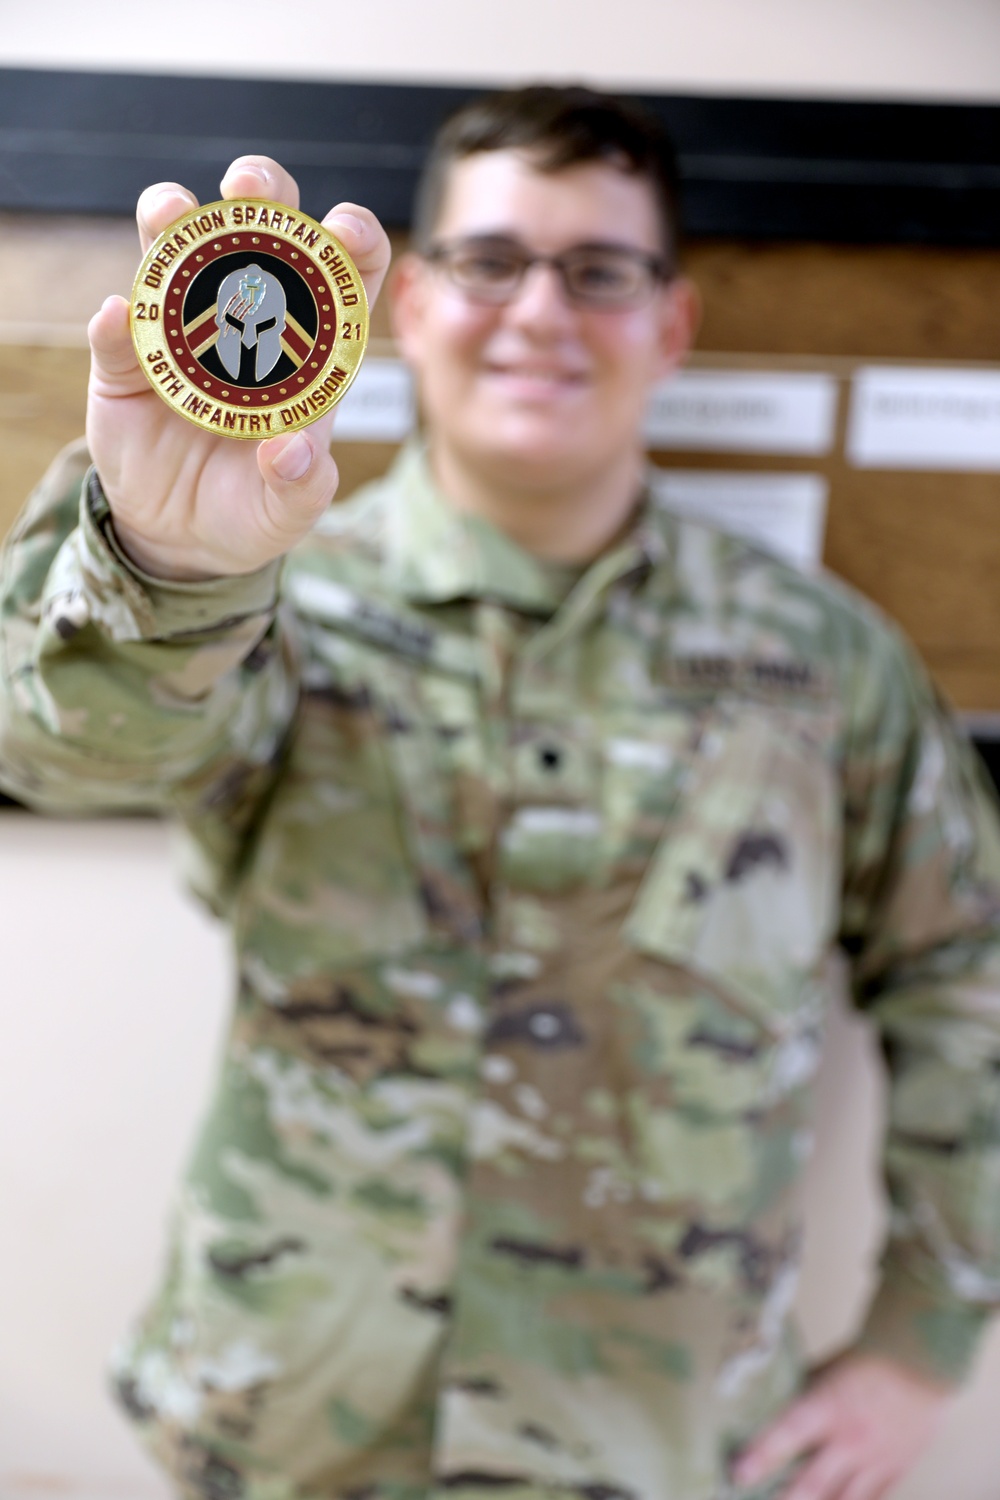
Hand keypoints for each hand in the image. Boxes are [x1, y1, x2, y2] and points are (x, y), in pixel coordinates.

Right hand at [86, 156, 390, 581]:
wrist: (182, 537)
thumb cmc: (252, 511)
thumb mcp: (287, 512)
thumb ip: (300, 486)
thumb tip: (290, 451)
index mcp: (308, 347)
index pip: (341, 271)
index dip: (351, 237)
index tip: (343, 229)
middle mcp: (245, 318)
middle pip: (259, 229)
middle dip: (260, 190)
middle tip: (248, 186)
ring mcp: (180, 330)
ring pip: (175, 248)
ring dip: (171, 219)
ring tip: (171, 215)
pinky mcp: (126, 363)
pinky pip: (116, 331)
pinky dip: (115, 320)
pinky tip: (119, 319)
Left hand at [731, 1353, 951, 1499]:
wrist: (921, 1364)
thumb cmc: (867, 1359)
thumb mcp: (827, 1369)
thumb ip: (802, 1391)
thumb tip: (770, 1401)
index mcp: (827, 1406)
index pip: (786, 1435)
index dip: (760, 1457)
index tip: (737, 1474)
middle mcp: (849, 1440)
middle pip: (811, 1484)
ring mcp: (874, 1461)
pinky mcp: (894, 1471)